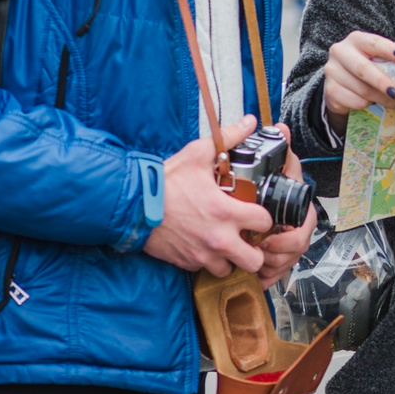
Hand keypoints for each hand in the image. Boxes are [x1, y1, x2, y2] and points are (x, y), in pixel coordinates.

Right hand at [143, 115, 274, 277]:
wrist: (129, 205)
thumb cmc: (163, 181)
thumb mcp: (197, 154)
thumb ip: (229, 138)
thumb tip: (250, 122)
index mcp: (226, 212)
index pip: (265, 223)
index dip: (265, 219)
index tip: (258, 214)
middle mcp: (218, 238)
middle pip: (255, 259)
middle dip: (256, 250)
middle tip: (250, 238)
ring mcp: (202, 254)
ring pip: (231, 269)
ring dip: (232, 259)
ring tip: (228, 245)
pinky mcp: (186, 263)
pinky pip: (206, 270)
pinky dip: (209, 262)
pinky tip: (206, 248)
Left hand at [254, 126, 316, 288]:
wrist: (254, 193)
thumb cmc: (268, 178)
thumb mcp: (272, 161)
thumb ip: (278, 147)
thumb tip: (282, 128)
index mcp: (298, 206)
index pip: (306, 225)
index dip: (290, 236)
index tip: (269, 239)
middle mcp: (296, 224)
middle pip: (298, 248)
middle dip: (279, 256)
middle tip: (259, 253)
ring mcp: (288, 240)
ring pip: (287, 262)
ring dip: (272, 266)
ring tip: (253, 264)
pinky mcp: (278, 254)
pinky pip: (278, 272)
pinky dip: (268, 276)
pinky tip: (255, 276)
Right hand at [324, 31, 394, 125]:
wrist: (342, 84)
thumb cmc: (368, 66)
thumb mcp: (377, 59)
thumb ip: (390, 61)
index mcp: (356, 39)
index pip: (372, 42)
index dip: (387, 49)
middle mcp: (340, 52)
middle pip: (363, 68)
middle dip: (382, 81)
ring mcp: (332, 71)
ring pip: (361, 89)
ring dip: (382, 99)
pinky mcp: (330, 90)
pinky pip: (355, 101)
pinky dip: (369, 105)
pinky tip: (377, 105)